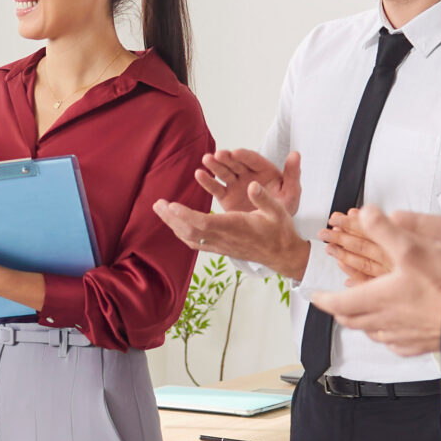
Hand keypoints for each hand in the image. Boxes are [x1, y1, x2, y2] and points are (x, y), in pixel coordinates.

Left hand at [152, 177, 310, 278]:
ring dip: (174, 225)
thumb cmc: (280, 230)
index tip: (172, 206)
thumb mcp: (278, 210)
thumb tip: (253, 185)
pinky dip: (182, 233)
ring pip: (191, 238)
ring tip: (161, 210)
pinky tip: (175, 224)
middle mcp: (225, 238)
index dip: (187, 216)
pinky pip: (196, 243)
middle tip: (158, 204)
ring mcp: (221, 245)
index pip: (206, 223)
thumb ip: (263, 198)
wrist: (282, 254)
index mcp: (237, 226)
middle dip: (173, 218)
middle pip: (192, 231)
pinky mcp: (220, 248)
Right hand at [195, 149, 300, 215]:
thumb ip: (292, 174)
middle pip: (235, 163)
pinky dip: (208, 181)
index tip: (236, 153)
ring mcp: (236, 185)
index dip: (244, 156)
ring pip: (224, 172)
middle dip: (227, 158)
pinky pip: (216, 188)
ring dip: (215, 166)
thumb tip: (295, 154)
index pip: (253, 160)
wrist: (274, 229)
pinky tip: (199, 174)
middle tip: (218, 155)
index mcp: (265, 171)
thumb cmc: (284, 207)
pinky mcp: (226, 196)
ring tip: (206, 160)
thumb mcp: (291, 192)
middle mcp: (248, 175)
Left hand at [309, 209, 440, 355]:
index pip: (337, 303)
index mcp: (375, 299)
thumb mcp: (411, 247)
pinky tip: (392, 332)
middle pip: (351, 320)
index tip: (315, 297)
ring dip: (362, 323)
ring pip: (372, 333)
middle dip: (340, 311)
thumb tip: (366, 214)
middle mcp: (383, 321)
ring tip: (361, 315)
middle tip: (335, 304)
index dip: (322, 299)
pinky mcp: (417, 344)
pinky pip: (394, 343)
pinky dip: (387, 335)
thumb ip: (384, 230)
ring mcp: (400, 336)